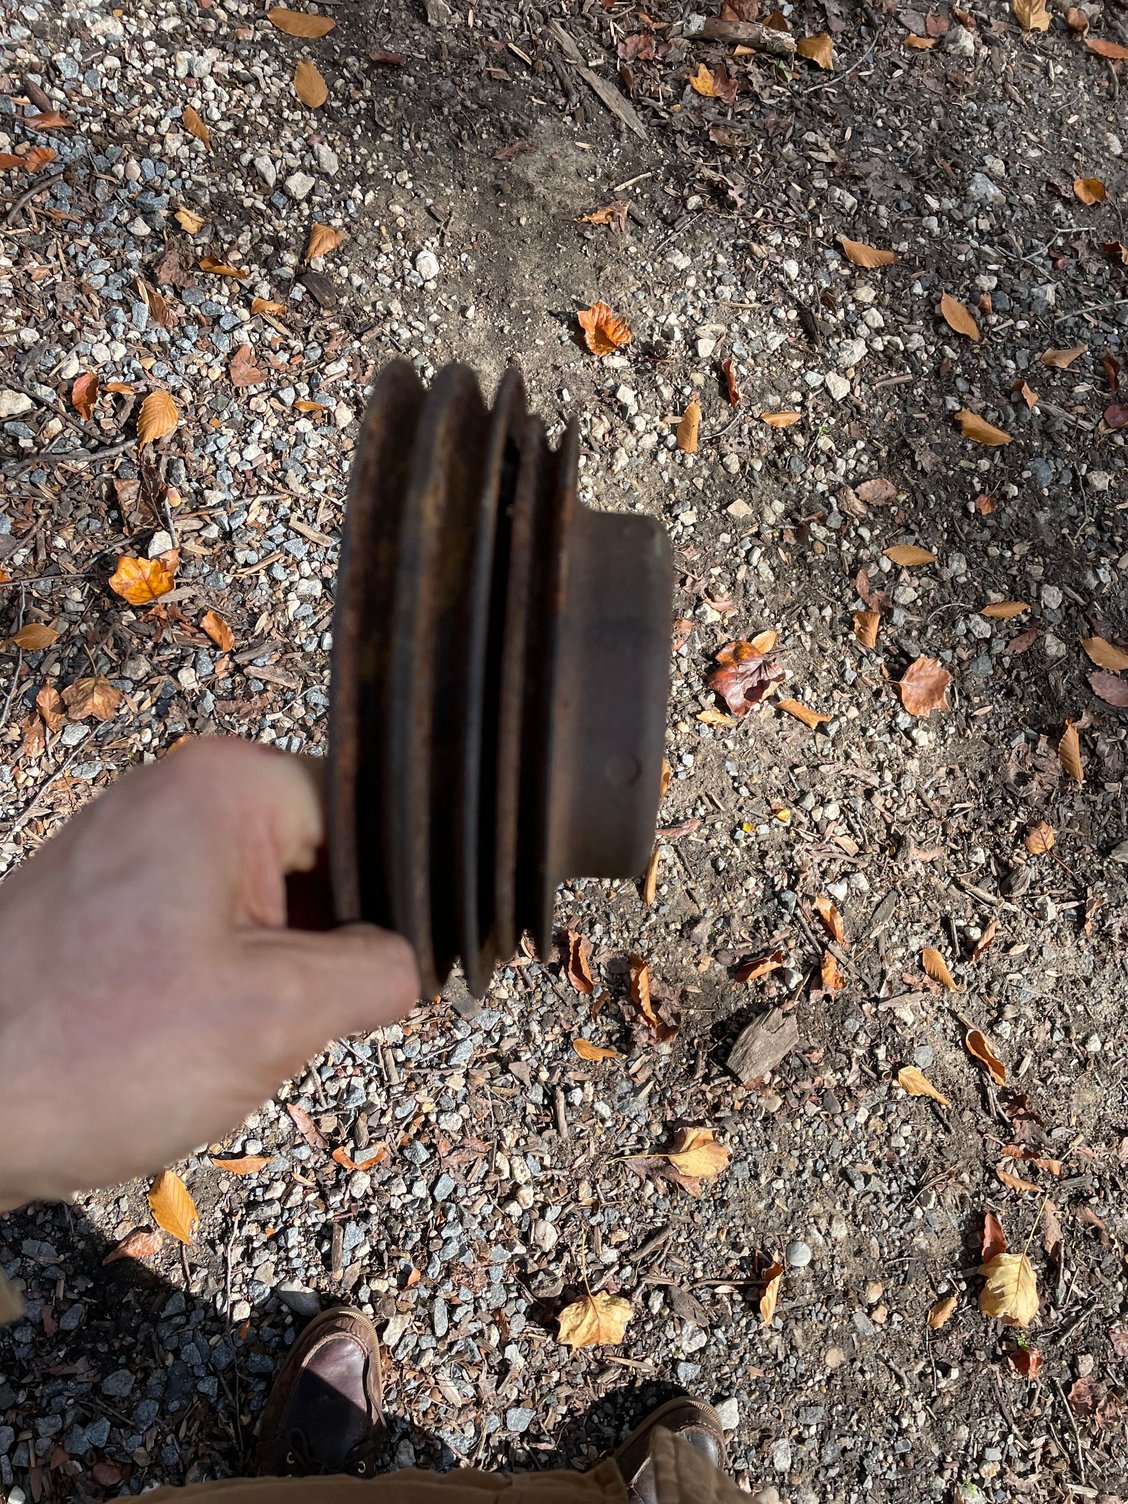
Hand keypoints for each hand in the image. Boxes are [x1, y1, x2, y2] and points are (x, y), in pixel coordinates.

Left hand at [0, 738, 418, 1208]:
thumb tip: (416, 960)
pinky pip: (209, 929)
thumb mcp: (276, 1015)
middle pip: (320, 860)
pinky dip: (223, 985)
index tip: (399, 968)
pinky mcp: (111, 903)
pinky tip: (190, 1039)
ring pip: (268, 904)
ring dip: (274, 974)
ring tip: (229, 1031)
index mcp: (227, 784)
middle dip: (326, 945)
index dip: (396, 898)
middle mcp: (180, 794)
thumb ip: (379, 971)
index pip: (370, 818)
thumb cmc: (89, 1051)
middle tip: (298, 1016)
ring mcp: (139, 847)